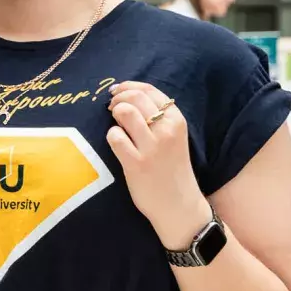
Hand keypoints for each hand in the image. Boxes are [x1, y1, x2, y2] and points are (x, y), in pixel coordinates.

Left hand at [106, 81, 209, 249]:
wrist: (178, 204)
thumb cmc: (171, 167)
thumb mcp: (173, 136)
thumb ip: (156, 116)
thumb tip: (125, 95)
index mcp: (177, 120)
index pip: (150, 90)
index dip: (128, 86)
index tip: (117, 91)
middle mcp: (167, 130)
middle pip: (135, 97)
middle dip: (118, 98)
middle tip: (112, 108)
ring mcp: (152, 147)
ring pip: (125, 112)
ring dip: (115, 115)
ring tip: (117, 125)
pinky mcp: (136, 163)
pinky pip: (115, 137)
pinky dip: (112, 137)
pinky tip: (118, 144)